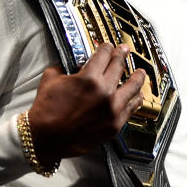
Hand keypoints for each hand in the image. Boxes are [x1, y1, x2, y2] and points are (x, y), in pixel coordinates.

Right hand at [27, 43, 146, 164]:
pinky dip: (136, 100)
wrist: (45, 139)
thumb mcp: (51, 79)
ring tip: (141, 73)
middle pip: (119, 67)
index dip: (106, 48)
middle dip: (122, 55)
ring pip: (132, 87)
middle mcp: (104, 92)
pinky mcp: (115, 124)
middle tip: (125, 51)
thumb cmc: (46, 110)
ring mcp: (112, 109)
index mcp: (89, 78)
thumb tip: (75, 66)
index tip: (108, 46)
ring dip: (137, 77)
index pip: (103, 55)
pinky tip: (138, 96)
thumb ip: (66, 68)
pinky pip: (131, 109)